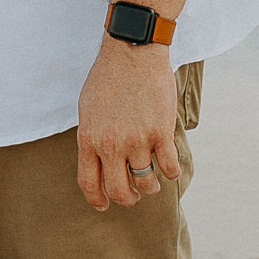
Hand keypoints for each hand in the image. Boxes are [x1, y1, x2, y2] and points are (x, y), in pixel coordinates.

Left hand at [76, 39, 179, 211]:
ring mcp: (136, 140)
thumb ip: (90, 137)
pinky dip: (171, 172)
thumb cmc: (108, 77)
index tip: (104, 205)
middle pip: (118, 190)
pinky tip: (169, 166)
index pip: (89, 183)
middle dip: (127, 199)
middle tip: (133, 196)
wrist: (131, 53)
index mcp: (89, 139)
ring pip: (146, 182)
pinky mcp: (160, 132)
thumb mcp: (87, 110)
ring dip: (150, 187)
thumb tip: (93, 160)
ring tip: (152, 182)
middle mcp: (111, 144)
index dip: (97, 200)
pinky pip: (169, 167)